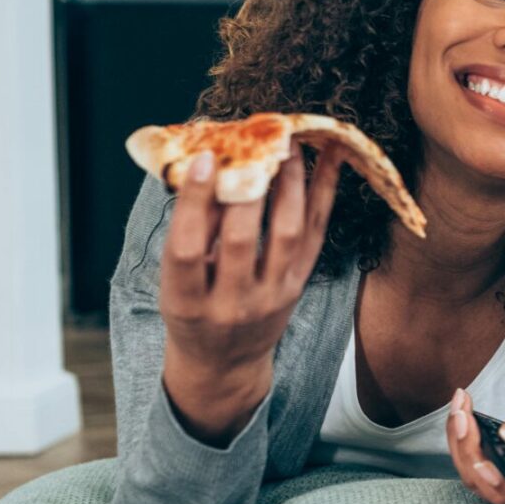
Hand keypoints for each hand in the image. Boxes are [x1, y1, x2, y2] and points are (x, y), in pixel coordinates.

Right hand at [159, 146, 343, 442]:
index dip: (196, 202)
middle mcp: (232, 303)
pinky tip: (328, 162)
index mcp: (187, 301)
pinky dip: (322, 196)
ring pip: (286, 236)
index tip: (206, 158)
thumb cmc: (192, 310)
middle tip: (256, 142)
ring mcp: (271, 297)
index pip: (186, 249)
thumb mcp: (175, 281)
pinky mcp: (298, 288)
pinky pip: (314, 237)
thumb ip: (191, 233)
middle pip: (243, 240)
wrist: (223, 361)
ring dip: (290, 186)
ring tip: (290, 146)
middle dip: (250, 188)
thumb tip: (209, 167)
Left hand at [446, 389, 504, 503]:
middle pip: (488, 486)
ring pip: (473, 477)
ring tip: (460, 407)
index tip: (483, 463)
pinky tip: (460, 413)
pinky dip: (460, 439)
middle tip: (462, 415)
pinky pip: (469, 466)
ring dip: (459, 441)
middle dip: (469, 449)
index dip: (500, 486)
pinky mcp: (493, 481)